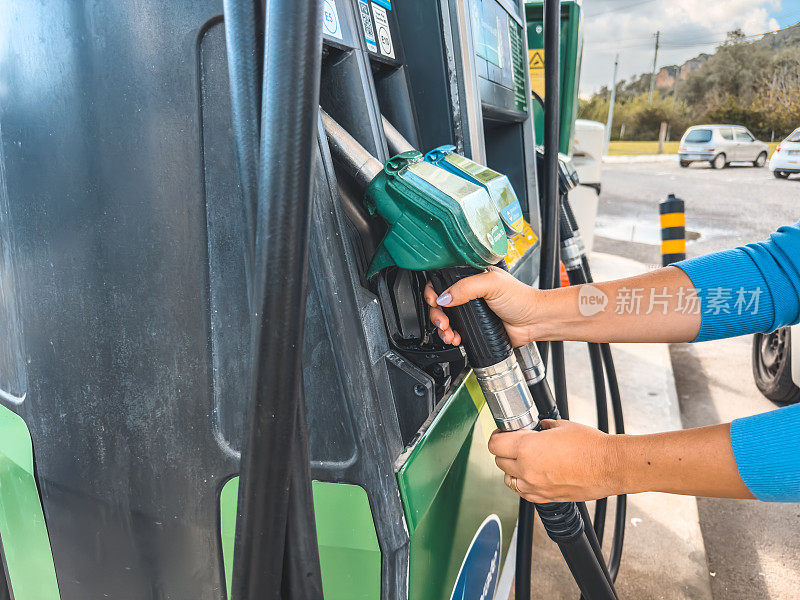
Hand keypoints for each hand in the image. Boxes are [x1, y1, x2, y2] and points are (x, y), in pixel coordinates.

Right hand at [424, 266, 541, 346]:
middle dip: (436, 314)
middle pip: (441, 303)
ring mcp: (471, 312)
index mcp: (471, 278)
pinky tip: (455, 338)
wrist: (534, 321)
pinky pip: (456, 332)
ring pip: (446, 319)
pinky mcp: (474, 327)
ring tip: (448, 333)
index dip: (434, 291)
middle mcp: (469, 294)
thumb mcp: (492, 284)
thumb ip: (466, 287)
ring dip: (442, 328)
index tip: (434, 300)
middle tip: (443, 321)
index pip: (443, 281)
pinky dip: (451, 337)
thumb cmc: (521, 299)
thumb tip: (444, 297)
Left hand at [488, 420, 620, 502]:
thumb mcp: (562, 426)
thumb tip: (539, 426)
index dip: (497, 436)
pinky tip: (535, 474)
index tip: (503, 433)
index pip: (495, 445)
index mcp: (527, 448)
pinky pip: (524, 493)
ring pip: (509, 480)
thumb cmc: (590, 446)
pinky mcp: (546, 498)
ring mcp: (536, 487)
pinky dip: (524, 484)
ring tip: (526, 460)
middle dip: (505, 451)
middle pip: (500, 462)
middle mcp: (527, 470)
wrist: (610, 466)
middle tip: (516, 443)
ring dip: (512, 469)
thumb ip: (544, 427)